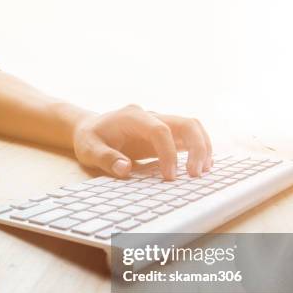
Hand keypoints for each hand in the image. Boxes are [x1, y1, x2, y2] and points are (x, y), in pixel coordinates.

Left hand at [73, 104, 212, 179]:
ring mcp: (159, 123)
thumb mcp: (89, 150)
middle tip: (196, 175)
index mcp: (132, 116)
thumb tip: (125, 169)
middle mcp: (150, 116)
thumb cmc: (89, 139)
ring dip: (202, 147)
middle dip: (197, 147)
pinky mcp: (164, 133)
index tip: (169, 177)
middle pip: (185, 123)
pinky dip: (198, 150)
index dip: (168, 153)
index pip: (160, 129)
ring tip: (203, 173)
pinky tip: (201, 167)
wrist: (90, 129)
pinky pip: (187, 137)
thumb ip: (106, 158)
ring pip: (192, 127)